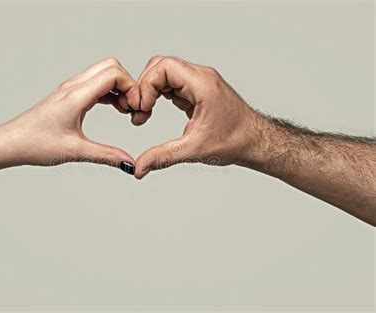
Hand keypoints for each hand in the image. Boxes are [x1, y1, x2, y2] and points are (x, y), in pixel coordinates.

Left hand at [0, 58, 140, 169]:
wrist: (11, 142)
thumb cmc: (35, 144)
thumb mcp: (75, 151)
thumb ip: (106, 156)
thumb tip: (129, 164)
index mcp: (76, 96)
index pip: (114, 74)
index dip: (132, 88)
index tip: (135, 110)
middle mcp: (74, 86)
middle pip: (112, 67)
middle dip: (128, 85)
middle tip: (132, 110)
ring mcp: (71, 89)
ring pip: (104, 73)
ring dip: (119, 89)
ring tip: (125, 112)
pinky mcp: (69, 95)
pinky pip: (96, 84)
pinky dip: (110, 93)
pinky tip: (114, 110)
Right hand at [134, 56, 258, 178]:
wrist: (255, 141)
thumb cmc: (234, 141)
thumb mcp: (194, 150)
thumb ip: (163, 157)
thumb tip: (139, 167)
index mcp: (202, 84)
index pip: (164, 67)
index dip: (147, 85)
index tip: (143, 109)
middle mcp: (201, 77)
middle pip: (161, 65)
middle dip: (145, 86)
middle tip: (140, 111)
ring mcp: (199, 81)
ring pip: (165, 72)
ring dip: (150, 90)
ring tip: (144, 113)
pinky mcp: (197, 89)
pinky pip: (172, 82)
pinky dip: (158, 94)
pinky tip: (154, 111)